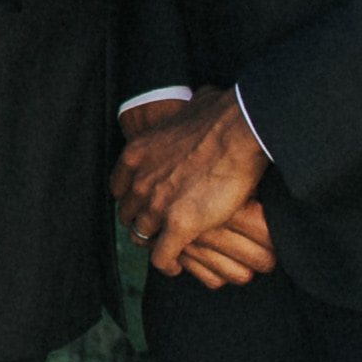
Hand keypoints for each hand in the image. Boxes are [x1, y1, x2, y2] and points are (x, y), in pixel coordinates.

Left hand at [116, 85, 272, 278]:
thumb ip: (185, 112)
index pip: (120, 188)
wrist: (240, 131)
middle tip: (158, 229)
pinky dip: (167, 264)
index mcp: (136, 155)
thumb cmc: (223, 115)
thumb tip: (202, 96)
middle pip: (128, 215)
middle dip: (141, 222)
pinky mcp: (179, 226)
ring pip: (143, 237)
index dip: (133, 199)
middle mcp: (140, 182)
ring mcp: (157, 206)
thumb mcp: (190, 107)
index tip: (146, 204)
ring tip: (168, 248)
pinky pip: (163, 256)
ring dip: (155, 244)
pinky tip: (175, 266)